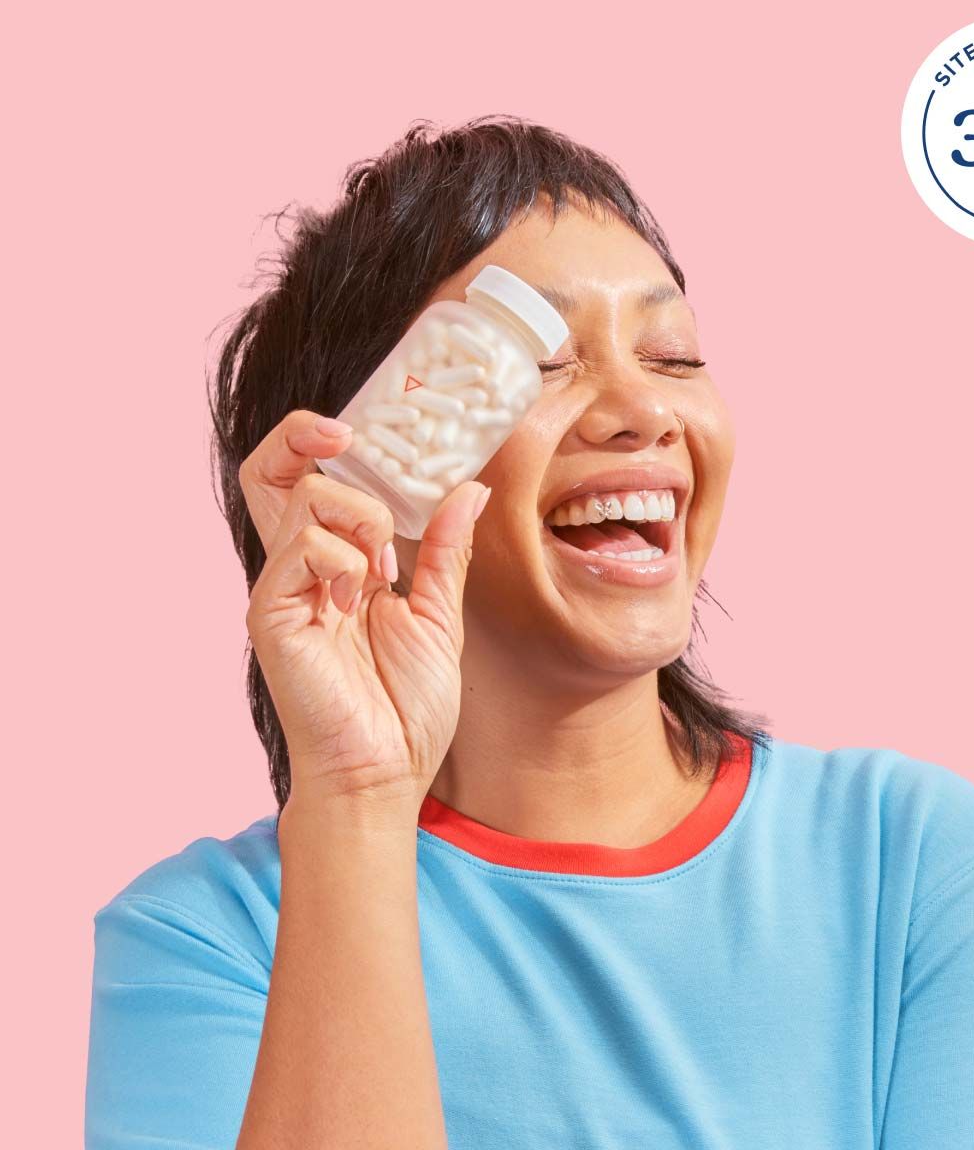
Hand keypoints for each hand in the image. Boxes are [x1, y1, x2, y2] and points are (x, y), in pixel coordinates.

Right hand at [240, 410, 490, 814]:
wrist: (385, 772)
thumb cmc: (405, 706)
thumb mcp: (438, 615)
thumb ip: (444, 552)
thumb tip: (468, 489)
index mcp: (336, 564)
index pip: (311, 480)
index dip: (327, 442)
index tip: (375, 434)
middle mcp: (300, 568)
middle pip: (271, 472)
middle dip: (304, 435)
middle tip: (347, 435)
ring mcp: (282, 588)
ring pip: (300, 498)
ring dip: (359, 513)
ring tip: (383, 564)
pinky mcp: (272, 613)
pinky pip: (302, 549)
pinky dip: (343, 558)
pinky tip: (361, 594)